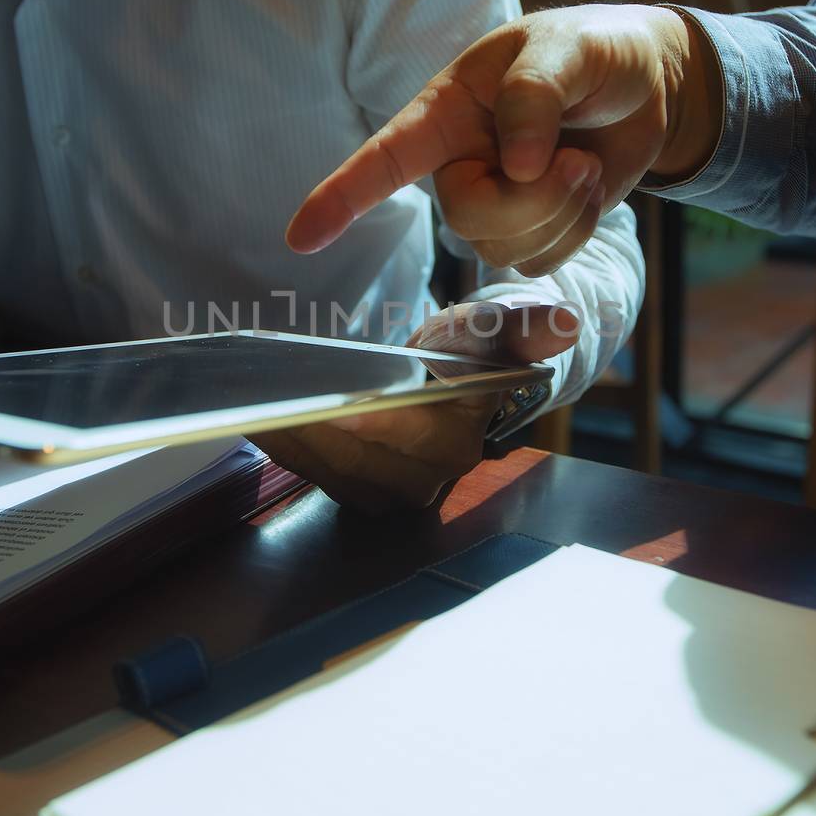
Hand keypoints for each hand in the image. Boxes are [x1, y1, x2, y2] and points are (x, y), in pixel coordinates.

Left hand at [249, 303, 576, 513]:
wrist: (459, 383)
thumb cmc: (472, 350)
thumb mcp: (493, 329)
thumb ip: (522, 328)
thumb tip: (566, 323)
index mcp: (458, 439)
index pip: (406, 434)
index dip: (368, 420)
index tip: (331, 401)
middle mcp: (426, 478)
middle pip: (355, 457)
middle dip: (309, 428)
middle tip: (266, 395)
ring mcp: (391, 492)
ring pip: (328, 469)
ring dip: (287, 439)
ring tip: (249, 402)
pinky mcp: (360, 492)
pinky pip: (314, 472)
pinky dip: (285, 446)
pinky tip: (257, 417)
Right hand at [286, 4, 721, 274]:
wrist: (646, 85)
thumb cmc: (593, 51)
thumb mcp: (566, 49)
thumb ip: (533, 94)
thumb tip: (517, 165)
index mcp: (446, 112)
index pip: (384, 158)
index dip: (341, 197)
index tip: (301, 237)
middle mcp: (459, 162)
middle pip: (468, 219)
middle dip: (532, 200)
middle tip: (573, 159)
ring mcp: (495, 200)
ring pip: (506, 248)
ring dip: (564, 210)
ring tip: (583, 161)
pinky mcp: (532, 229)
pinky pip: (542, 260)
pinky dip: (579, 228)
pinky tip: (588, 186)